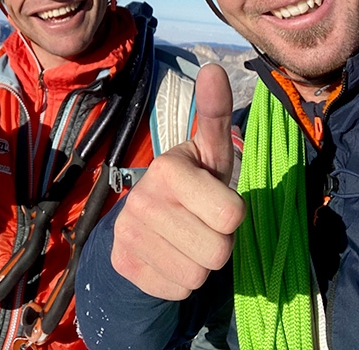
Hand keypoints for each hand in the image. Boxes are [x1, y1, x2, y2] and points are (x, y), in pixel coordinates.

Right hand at [110, 63, 245, 299]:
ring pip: (199, 276)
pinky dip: (179, 281)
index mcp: (168, 168)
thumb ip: (214, 115)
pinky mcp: (125, 266)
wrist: (137, 226)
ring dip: (200, 265)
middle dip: (218, 243)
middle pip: (218, 251)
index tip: (213, 202)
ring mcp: (129, 235)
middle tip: (200, 225)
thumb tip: (214, 67)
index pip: (233, 214)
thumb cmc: (188, 187)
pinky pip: (177, 291)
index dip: (232, 214)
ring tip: (184, 242)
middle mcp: (143, 200)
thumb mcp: (206, 153)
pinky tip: (167, 259)